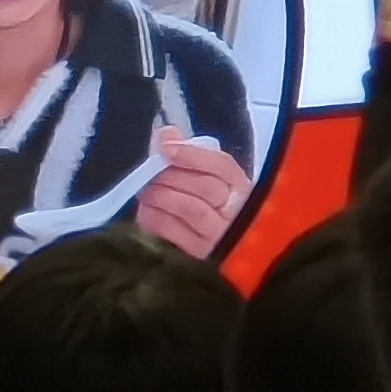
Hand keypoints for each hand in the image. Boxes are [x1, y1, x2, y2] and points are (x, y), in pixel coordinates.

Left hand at [131, 127, 253, 257]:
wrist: (232, 257)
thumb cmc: (214, 211)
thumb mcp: (212, 182)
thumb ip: (190, 155)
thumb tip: (165, 134)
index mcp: (245, 189)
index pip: (223, 166)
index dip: (192, 155)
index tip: (167, 148)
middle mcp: (239, 212)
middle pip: (205, 186)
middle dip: (170, 175)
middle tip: (150, 172)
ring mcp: (222, 237)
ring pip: (190, 208)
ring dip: (160, 195)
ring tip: (146, 191)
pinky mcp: (203, 256)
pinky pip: (174, 232)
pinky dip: (155, 218)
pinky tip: (146, 212)